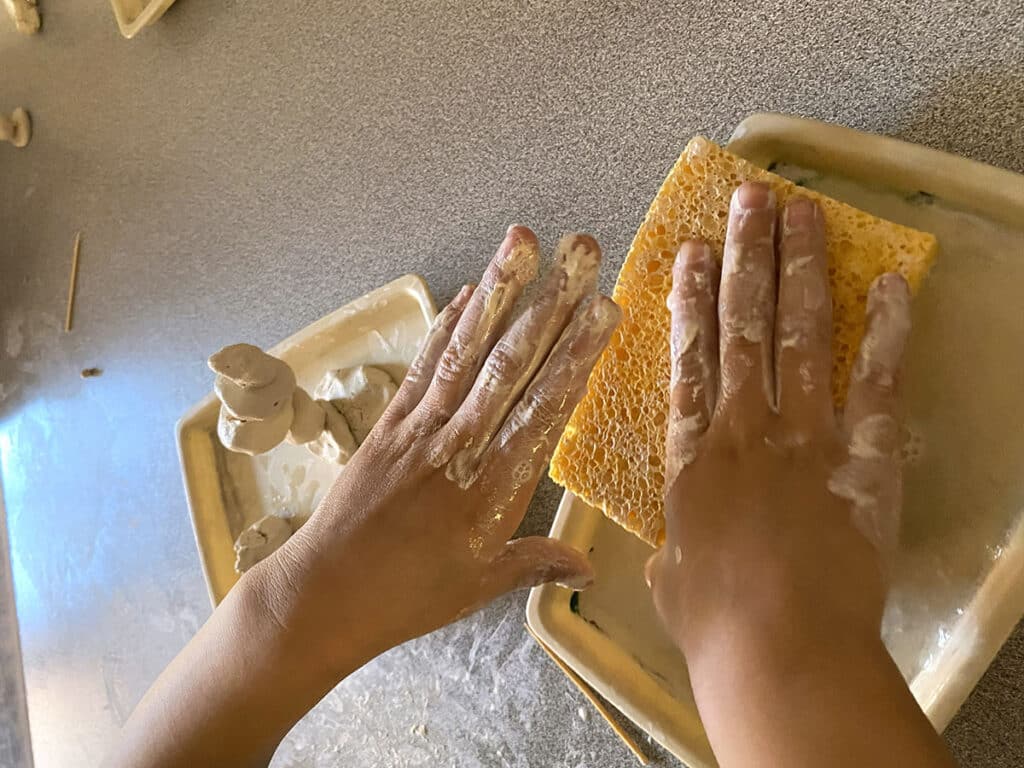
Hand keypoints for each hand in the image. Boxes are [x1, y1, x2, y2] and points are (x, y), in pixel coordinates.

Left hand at [250, 225, 620, 670]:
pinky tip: (467, 290)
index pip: (546, 407)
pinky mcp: (389, 421)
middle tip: (581, 251)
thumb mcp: (480, 585)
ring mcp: (421, 426)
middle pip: (512, 363)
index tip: (603, 308)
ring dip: (497, 291)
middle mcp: (461, 443)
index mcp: (494, 486)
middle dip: (550, 302)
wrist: (325, 592)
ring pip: (467, 350)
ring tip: (522, 241)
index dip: (577, 353)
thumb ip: (535, 562)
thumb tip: (590, 568)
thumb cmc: (408, 595)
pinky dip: (446, 325)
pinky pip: (425, 364)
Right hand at [646, 182, 953, 767]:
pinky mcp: (863, 457)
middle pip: (742, 327)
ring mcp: (805, 436)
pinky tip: (887, 283)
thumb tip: (666, 552)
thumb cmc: (716, 624)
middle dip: (746, 257)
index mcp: (691, 458)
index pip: (687, 361)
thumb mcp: (672, 582)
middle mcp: (743, 429)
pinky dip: (885, 331)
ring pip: (799, 335)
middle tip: (749, 199)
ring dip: (799, 269)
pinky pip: (877, 382)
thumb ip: (671, 552)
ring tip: (799, 212)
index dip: (688, 303)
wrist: (780, 649)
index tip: (689, 253)